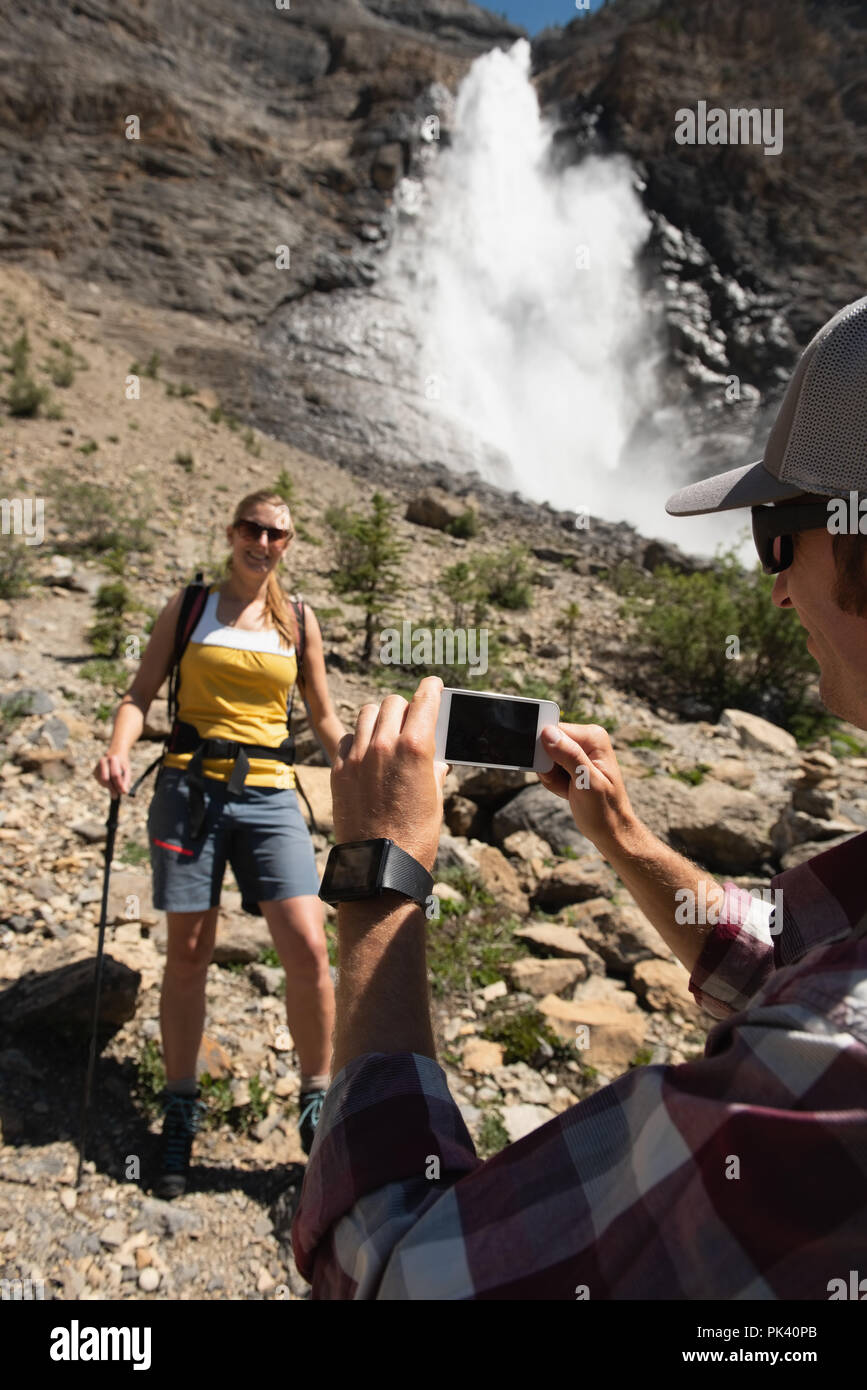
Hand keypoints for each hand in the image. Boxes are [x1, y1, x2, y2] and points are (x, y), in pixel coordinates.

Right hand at [93, 751, 131, 798]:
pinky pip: (100, 782)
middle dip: (111, 788)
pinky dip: (106, 785)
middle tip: (116, 796)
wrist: (115, 753)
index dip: (119, 785)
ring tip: (115, 785)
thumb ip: (126, 781)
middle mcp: (103, 761)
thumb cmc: (122, 763)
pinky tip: (110, 780)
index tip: (123, 792)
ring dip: (109, 787)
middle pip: (105, 779)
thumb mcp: (127, 770)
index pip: (115, 775)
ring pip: (102, 781)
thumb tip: (124, 792)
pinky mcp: (94, 771)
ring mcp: (97, 766)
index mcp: (113, 759)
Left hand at [331, 677, 447, 871]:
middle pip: (393, 703)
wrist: (381, 867)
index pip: (424, 700)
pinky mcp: (338, 770)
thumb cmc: (416, 836)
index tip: (433, 686)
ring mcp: (357, 756)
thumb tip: (435, 758)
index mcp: (416, 747)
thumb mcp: (435, 798)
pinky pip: (348, 738)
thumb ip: (433, 768)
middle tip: (411, 722)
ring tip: (386, 735)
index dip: (431, 689)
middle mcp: (383, 744)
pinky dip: (358, 739)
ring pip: (367, 714)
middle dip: (405, 708)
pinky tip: (366, 754)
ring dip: (379, 719)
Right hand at [539, 723, 636, 854]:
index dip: (546, 753)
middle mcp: (587, 739)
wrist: (610, 830)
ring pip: (545, 758)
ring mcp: (579, 751)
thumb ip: (569, 756)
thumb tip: (547, 733)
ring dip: (551, 778)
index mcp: (593, 737)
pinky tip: (568, 791)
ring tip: (569, 790)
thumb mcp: (587, 783)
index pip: (553, 731)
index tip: (557, 772)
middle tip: (567, 786)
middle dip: (549, 769)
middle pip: (546, 744)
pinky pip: (548, 767)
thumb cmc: (604, 810)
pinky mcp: (572, 762)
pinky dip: (553, 782)